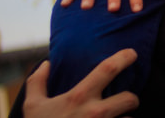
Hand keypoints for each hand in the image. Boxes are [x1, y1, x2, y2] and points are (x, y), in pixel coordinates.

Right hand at [22, 50, 138, 117]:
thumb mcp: (32, 106)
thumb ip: (37, 82)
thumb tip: (46, 63)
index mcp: (78, 98)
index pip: (108, 69)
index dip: (123, 58)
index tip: (132, 53)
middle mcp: (95, 113)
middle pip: (129, 98)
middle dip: (132, 99)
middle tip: (127, 100)